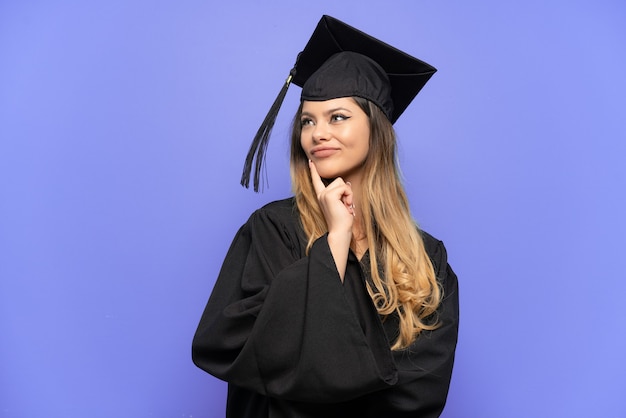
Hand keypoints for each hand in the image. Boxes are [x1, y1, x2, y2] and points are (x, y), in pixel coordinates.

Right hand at [309, 160, 352, 280]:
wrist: (340, 231)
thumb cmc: (342, 220)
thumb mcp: (342, 203)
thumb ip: (342, 193)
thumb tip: (347, 182)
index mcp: (322, 196)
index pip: (317, 181)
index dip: (314, 171)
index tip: (310, 161)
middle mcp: (321, 194)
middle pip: (338, 180)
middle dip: (346, 191)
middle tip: (345, 205)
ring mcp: (324, 195)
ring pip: (342, 183)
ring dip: (348, 194)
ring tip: (345, 206)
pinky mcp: (329, 196)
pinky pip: (344, 188)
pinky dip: (348, 196)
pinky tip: (346, 206)